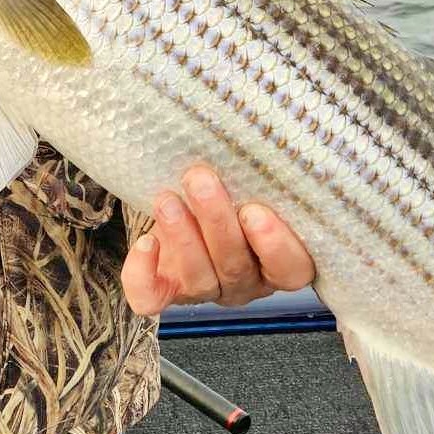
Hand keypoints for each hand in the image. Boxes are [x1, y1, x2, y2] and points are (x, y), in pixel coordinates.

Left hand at [121, 163, 314, 316]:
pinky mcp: (168, 290)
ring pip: (199, 278)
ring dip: (182, 236)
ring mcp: (207, 289)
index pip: (290, 269)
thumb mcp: (252, 186)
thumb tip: (256, 136)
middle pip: (236, 266)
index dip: (276, 246)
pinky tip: (145, 242)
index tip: (256, 211)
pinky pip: (152, 297)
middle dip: (217, 222)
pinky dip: (143, 273)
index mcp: (277, 262)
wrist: (189, 207)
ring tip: (167, 199)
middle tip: (202, 181)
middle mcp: (246, 282)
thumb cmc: (234, 194)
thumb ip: (258, 178)